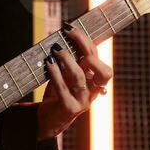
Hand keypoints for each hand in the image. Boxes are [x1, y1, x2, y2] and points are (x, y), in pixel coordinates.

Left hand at [36, 24, 112, 140]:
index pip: (98, 58)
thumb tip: (62, 37)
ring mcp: (83, 101)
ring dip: (68, 58)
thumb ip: (69, 62)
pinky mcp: (70, 109)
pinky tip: (48, 63)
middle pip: (101, 69)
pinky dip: (55, 73)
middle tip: (68, 32)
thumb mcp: (65, 77)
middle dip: (85, 46)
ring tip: (55, 48)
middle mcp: (93, 92)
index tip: (72, 27)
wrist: (47, 122)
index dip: (88, 41)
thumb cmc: (57, 95)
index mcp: (95, 82)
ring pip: (80, 77)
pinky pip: (63, 88)